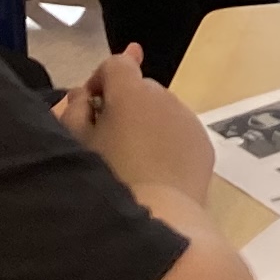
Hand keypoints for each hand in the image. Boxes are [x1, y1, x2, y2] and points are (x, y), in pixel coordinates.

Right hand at [57, 50, 214, 198]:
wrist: (158, 216)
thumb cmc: (109, 178)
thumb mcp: (76, 142)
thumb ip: (76, 109)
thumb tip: (83, 93)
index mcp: (131, 91)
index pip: (116, 64)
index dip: (100, 81)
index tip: (91, 109)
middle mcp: (165, 97)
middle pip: (140, 89)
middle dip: (124, 106)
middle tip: (109, 140)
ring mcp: (189, 119)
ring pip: (162, 111)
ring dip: (147, 124)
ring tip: (133, 161)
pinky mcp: (203, 143)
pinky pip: (180, 133)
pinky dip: (168, 143)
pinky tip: (156, 173)